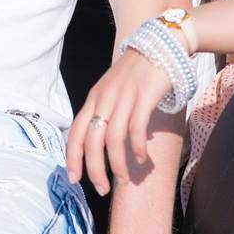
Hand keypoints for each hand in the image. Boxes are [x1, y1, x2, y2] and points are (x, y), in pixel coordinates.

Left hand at [66, 43, 173, 194]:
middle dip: (93, 170)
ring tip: (123, 181)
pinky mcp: (143, 98)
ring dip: (117, 165)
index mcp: (94, 98)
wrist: (161, 44)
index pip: (75, 133)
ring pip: (112, 140)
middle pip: (91, 141)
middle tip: (101, 189)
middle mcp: (104, 99)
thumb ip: (106, 111)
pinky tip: (141, 161)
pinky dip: (136, 150)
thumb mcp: (113, 89)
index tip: (74, 180)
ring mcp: (123, 98)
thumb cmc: (138, 72)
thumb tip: (104, 143)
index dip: (73, 158)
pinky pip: (135, 131)